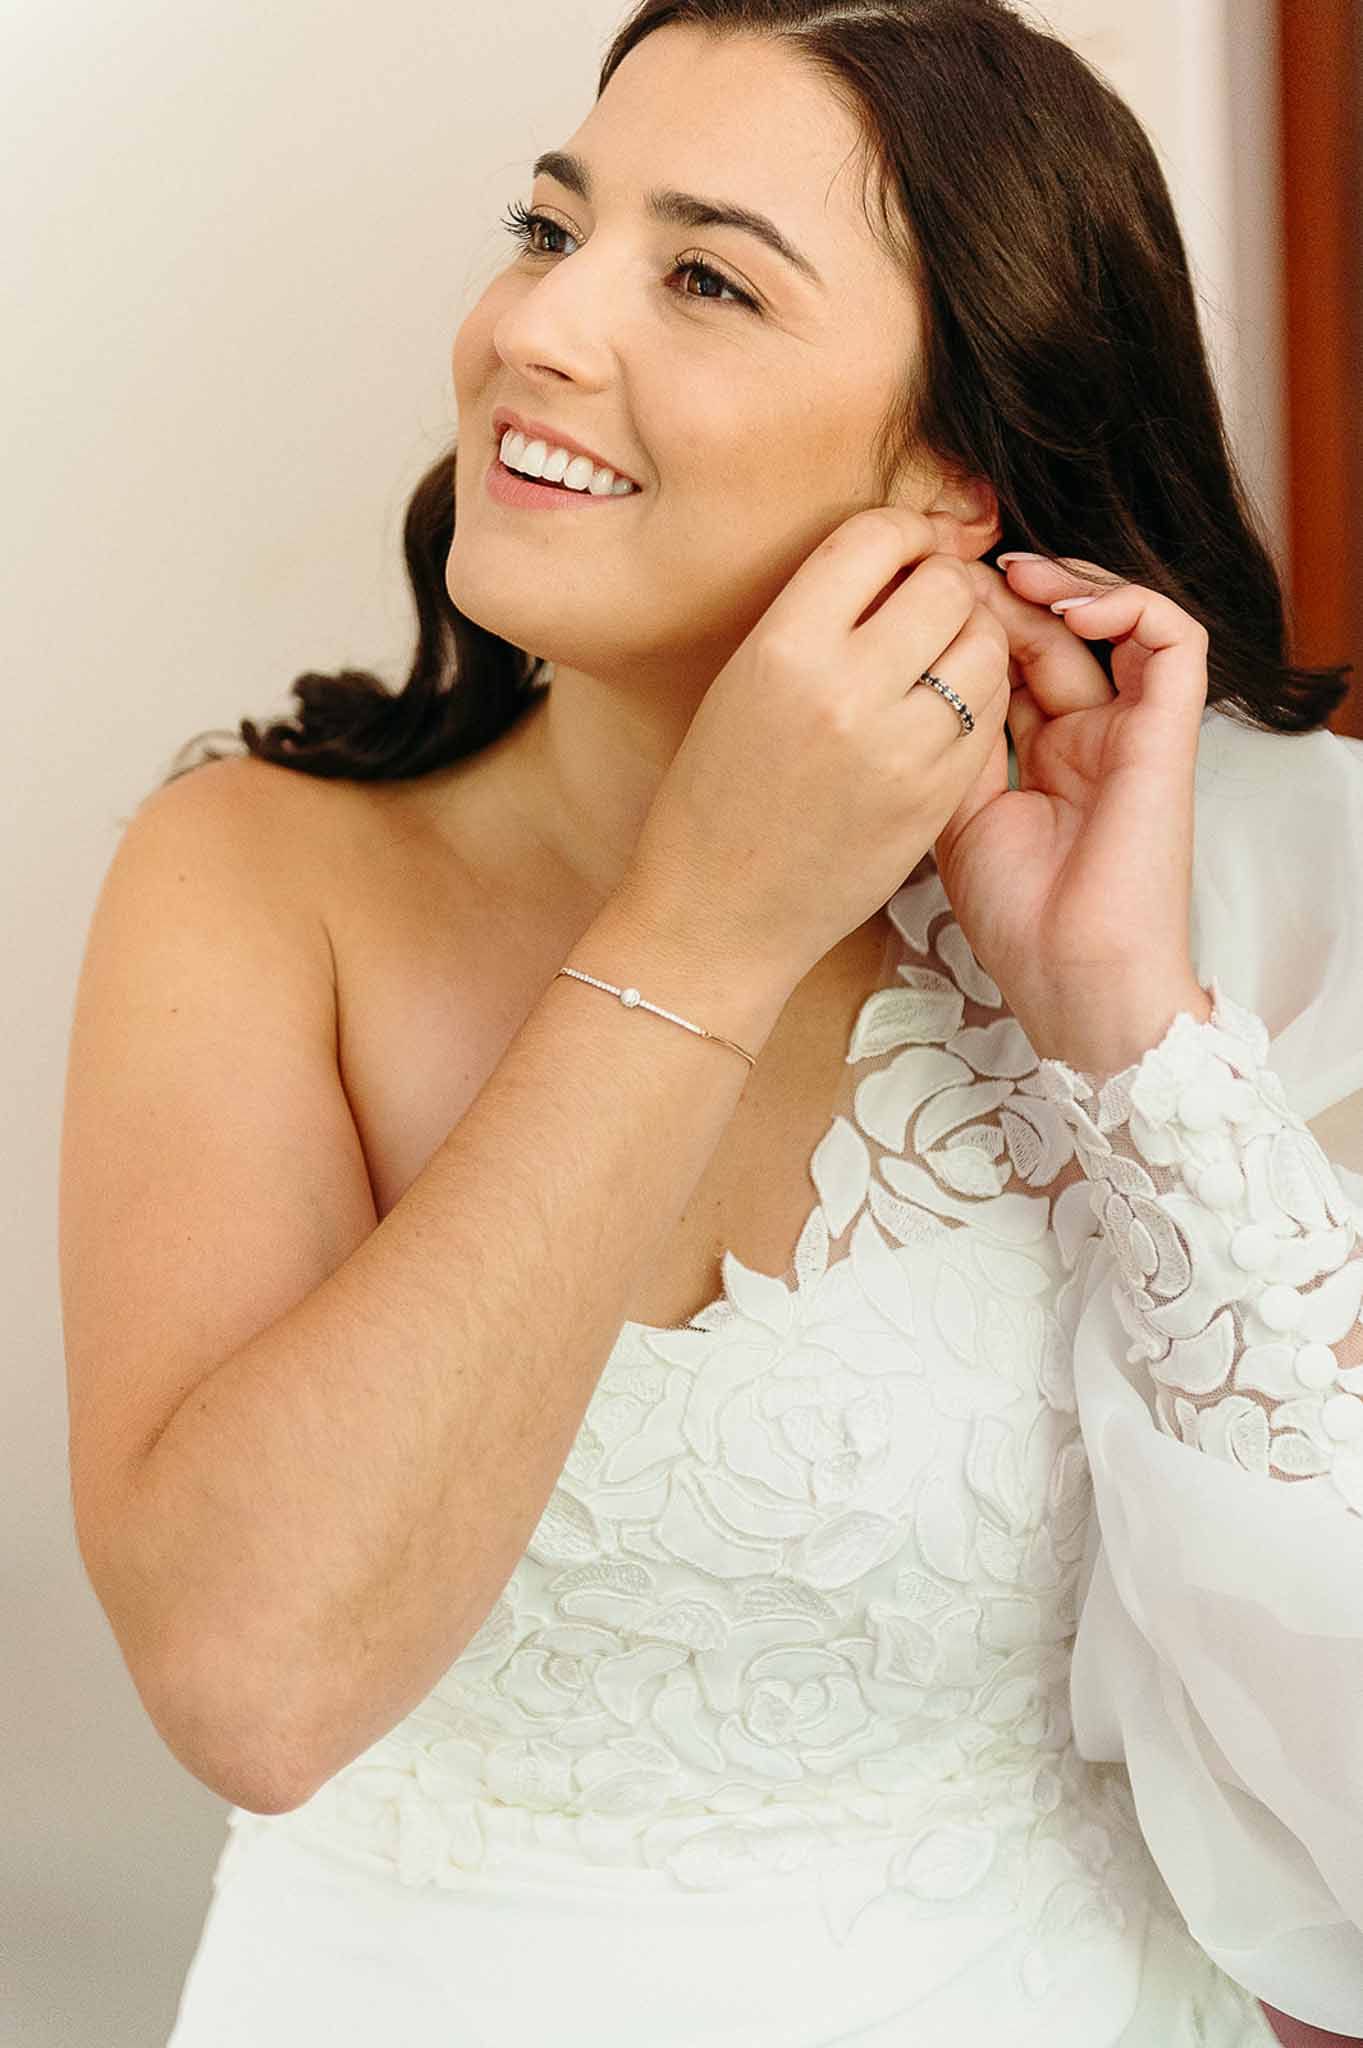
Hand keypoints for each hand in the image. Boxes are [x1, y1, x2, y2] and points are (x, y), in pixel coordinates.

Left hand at [929, 552, 1213, 1072]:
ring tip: (1008, 575)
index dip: (966, 620)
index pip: (1005, 659)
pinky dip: (1125, 604)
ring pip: (1107, 621)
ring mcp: (1128, 731)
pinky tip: (1068, 605)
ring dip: (1057, 586)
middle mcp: (1084, 735)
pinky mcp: (1167, 733)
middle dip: (998, 595)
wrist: (1073, 978)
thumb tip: (919, 658)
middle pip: (1046, 634)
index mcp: (1035, 755)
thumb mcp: (950, 812)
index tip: (918, 598)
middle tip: (953, 574)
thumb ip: (945, 737)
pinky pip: (1172, 640)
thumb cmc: (1013, 917)